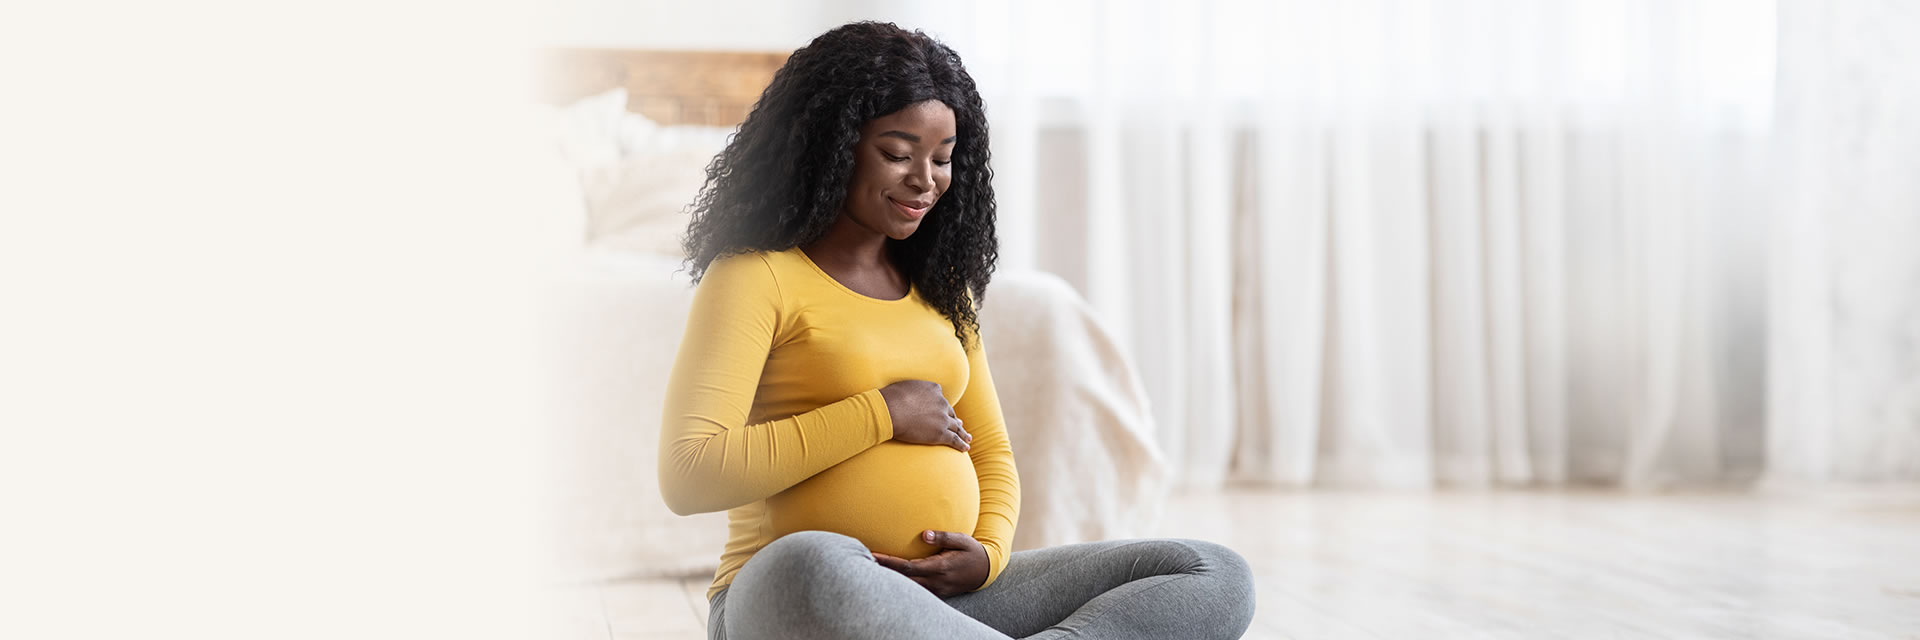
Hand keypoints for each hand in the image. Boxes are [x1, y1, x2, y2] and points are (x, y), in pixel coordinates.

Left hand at [872, 530, 989, 596]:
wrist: (985, 571)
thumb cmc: (972, 552)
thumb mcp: (962, 540)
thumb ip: (943, 537)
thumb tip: (924, 534)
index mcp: (940, 568)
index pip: (908, 567)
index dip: (889, 563)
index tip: (873, 555)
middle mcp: (936, 582)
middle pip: (903, 580)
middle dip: (883, 572)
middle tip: (862, 561)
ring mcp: (936, 590)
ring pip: (907, 588)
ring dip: (890, 580)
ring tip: (870, 569)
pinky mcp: (936, 594)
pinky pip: (915, 591)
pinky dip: (901, 585)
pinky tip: (889, 578)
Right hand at [878, 380, 970, 451]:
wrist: (890, 411)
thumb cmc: (891, 398)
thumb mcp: (905, 386)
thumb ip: (913, 389)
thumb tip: (910, 393)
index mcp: (934, 389)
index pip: (941, 399)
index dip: (943, 407)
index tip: (944, 412)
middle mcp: (942, 403)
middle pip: (950, 413)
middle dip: (955, 420)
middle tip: (960, 424)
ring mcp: (942, 419)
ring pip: (956, 427)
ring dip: (963, 433)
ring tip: (967, 437)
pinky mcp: (940, 434)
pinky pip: (954, 439)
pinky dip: (961, 444)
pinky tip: (966, 448)